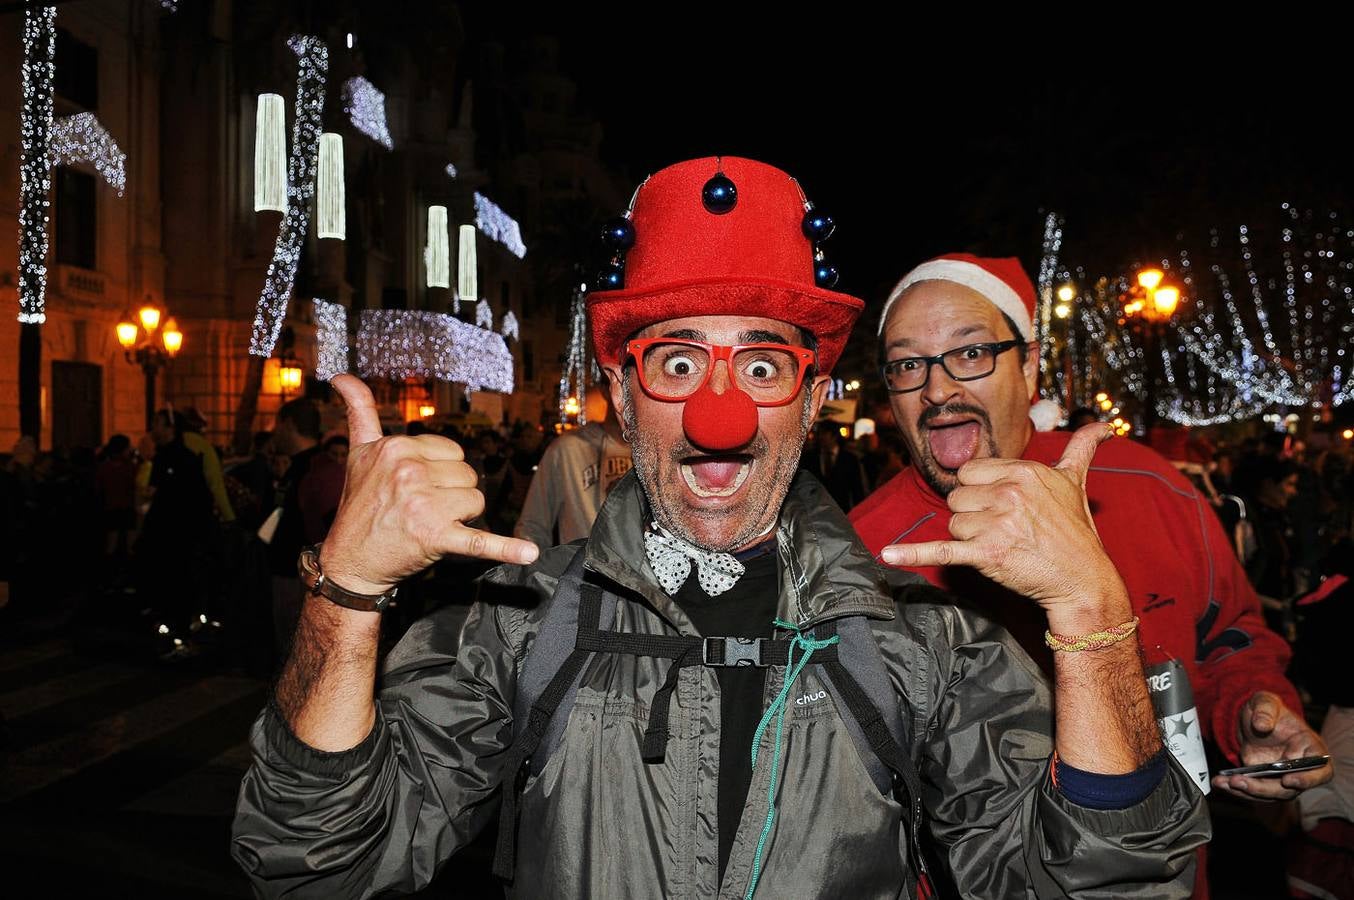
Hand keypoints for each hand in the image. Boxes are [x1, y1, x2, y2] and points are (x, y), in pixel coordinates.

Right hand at [317, 375, 538, 595]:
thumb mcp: (358, 453)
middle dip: (452, 495)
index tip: (415, 488)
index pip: (453, 453)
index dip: (441, 473)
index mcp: (397, 447)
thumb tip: (341, 375)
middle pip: (467, 476)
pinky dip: (506, 548)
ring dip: (461, 517)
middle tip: (420, 510)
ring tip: (428, 525)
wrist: (350, 562)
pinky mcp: (436, 537)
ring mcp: (423, 505)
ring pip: (476, 502)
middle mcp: (409, 472)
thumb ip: (359, 411)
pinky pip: (479, 540)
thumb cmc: (360, 506)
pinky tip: (528, 552)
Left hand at [880, 424, 1125, 629]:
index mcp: (1023, 471)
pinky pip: (940, 550)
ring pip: (953, 524)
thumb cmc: (1075, 533)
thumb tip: (1105, 426)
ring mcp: (996, 523)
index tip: (1003, 506)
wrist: (1083, 580)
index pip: (970, 472)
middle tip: (1004, 529)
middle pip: (957, 497)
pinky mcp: (985, 554)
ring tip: (1003, 545)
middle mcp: (1008, 493)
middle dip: (973, 514)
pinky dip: (912, 554)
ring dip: (970, 538)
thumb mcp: (1076, 484)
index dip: (981, 491)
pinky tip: (888, 554)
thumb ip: (1081, 450)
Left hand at [1212, 691, 1331, 800]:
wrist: (1251, 719)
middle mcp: (1299, 769)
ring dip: (1245, 792)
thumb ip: (1265, 710)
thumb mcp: (1265, 702)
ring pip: (1269, 794)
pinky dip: (1236, 789)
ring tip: (1222, 782)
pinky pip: (1253, 791)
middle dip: (1263, 788)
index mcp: (1311, 749)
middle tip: (1239, 781)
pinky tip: (1220, 782)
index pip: (1320, 771)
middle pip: (1289, 789)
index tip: (1288, 780)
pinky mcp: (1263, 781)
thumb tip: (1263, 725)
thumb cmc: (1266, 710)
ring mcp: (1282, 778)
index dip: (1307, 779)